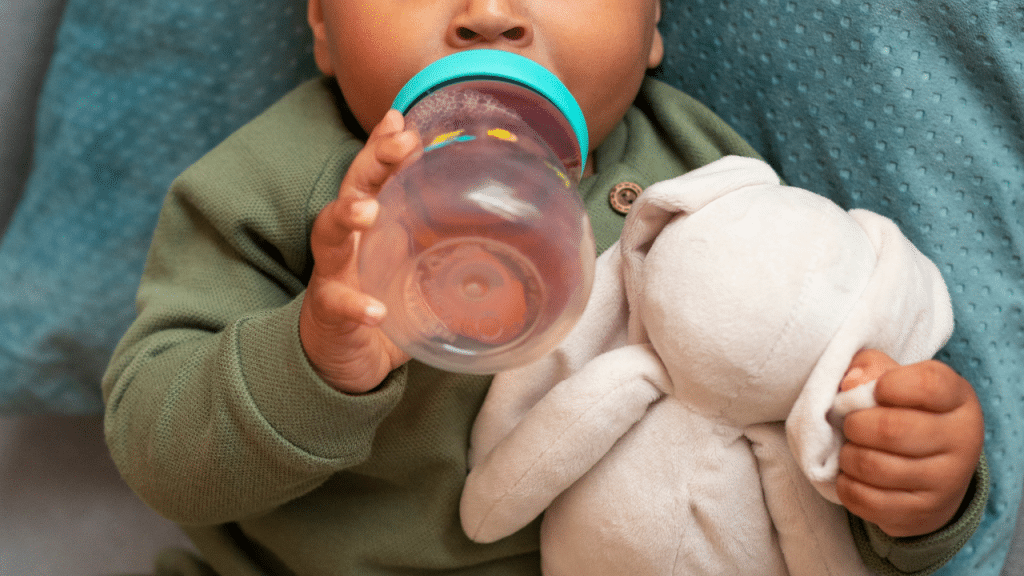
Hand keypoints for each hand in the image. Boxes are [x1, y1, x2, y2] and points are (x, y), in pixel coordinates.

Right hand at [300, 110, 417, 393]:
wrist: (347, 360)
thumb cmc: (384, 304)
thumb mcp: (416, 267)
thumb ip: (442, 244)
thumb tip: (496, 223)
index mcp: (371, 227)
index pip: (373, 175)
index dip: (383, 146)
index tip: (400, 120)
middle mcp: (348, 243)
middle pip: (351, 190)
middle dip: (371, 163)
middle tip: (398, 145)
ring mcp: (333, 275)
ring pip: (328, 236)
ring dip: (347, 217)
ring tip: (367, 212)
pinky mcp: (330, 314)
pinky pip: (339, 305)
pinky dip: (356, 306)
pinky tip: (375, 310)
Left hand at [836, 349, 983, 537]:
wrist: (934, 473)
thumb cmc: (906, 412)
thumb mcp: (895, 379)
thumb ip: (870, 368)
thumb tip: (850, 382)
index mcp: (958, 399)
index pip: (926, 385)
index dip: (889, 384)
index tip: (878, 390)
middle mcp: (962, 440)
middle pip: (890, 429)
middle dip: (855, 424)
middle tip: (852, 425)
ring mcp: (946, 481)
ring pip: (873, 466)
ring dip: (848, 456)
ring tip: (852, 449)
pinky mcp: (923, 512)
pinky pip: (866, 499)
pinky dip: (846, 485)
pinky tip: (854, 475)